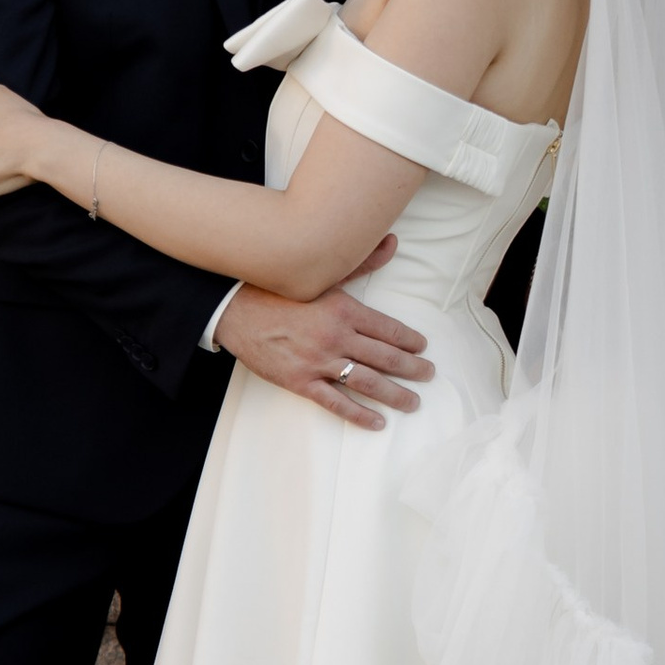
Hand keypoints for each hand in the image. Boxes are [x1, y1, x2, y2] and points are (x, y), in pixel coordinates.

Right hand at [217, 240, 432, 429]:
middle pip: (386, 358)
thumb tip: (392, 242)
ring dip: (395, 395)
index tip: (423, 348)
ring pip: (367, 383)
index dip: (410, 342)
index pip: (389, 330)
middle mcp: (337, 337)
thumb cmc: (279, 290)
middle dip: (412, 369)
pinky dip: (359, 415)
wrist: (236, 309)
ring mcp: (319, 362)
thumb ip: (361, 262)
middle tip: (429, 375)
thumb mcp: (323, 275)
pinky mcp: (300, 382)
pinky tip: (377, 422)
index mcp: (345, 309)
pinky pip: (336, 403)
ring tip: (413, 402)